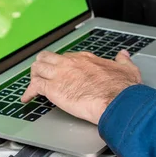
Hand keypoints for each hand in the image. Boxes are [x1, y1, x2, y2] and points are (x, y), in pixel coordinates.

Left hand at [21, 50, 141, 124]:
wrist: (117, 101)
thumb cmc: (122, 89)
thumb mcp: (128, 70)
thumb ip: (123, 61)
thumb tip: (123, 55)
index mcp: (86, 59)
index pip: (68, 57)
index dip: (63, 65)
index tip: (62, 71)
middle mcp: (71, 64)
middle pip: (48, 58)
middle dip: (43, 65)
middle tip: (41, 74)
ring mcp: (60, 75)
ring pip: (37, 68)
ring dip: (34, 76)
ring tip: (32, 84)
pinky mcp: (53, 89)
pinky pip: (34, 86)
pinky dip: (28, 92)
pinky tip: (27, 98)